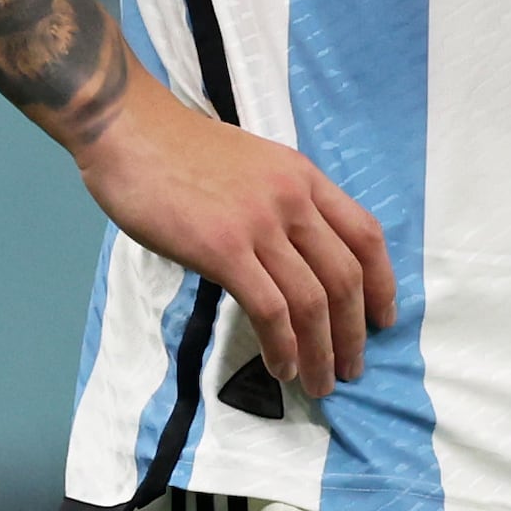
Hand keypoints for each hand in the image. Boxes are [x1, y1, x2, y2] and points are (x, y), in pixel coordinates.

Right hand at [70, 68, 394, 392]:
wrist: (127, 128)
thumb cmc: (175, 147)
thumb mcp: (251, 163)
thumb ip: (278, 201)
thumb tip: (287, 255)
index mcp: (302, 177)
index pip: (366, 235)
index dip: (383, 284)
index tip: (381, 319)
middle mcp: (292, 200)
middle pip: (345, 277)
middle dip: (354, 332)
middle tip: (351, 367)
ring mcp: (259, 225)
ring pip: (312, 301)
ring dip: (322, 351)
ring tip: (319, 381)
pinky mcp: (223, 249)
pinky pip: (270, 309)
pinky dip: (282, 345)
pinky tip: (280, 366)